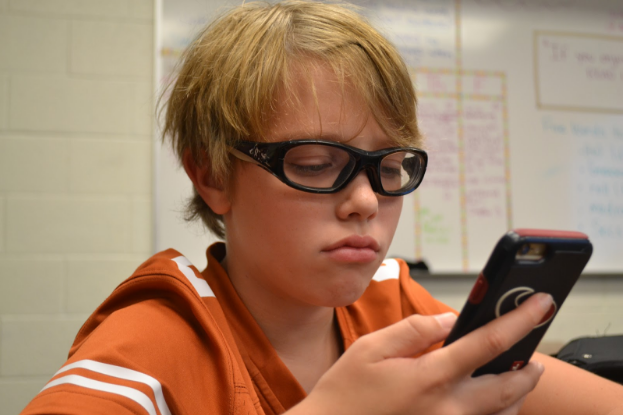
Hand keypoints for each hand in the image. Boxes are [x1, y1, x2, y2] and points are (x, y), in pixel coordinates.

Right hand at [290, 293, 551, 414]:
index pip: (487, 343)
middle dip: (529, 368)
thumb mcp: (372, 348)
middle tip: (533, 355)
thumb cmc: (346, 392)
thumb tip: (451, 319)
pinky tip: (489, 402)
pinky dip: (497, 414)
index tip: (541, 305)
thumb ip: (415, 330)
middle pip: (510, 388)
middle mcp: (447, 409)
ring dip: (517, 394)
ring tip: (514, 376)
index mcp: (429, 377)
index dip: (520, 320)